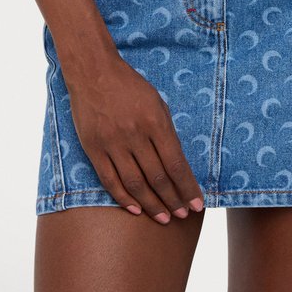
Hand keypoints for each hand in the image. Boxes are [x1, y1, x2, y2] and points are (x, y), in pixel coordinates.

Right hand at [65, 52, 205, 223]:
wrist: (93, 72)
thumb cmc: (130, 86)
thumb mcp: (157, 102)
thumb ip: (166, 133)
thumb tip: (177, 165)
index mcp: (155, 121)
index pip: (175, 163)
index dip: (187, 187)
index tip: (198, 204)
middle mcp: (134, 134)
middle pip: (157, 177)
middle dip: (173, 200)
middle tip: (183, 215)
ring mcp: (112, 143)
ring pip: (135, 184)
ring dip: (152, 205)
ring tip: (164, 218)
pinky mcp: (94, 148)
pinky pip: (110, 180)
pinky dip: (124, 198)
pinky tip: (136, 209)